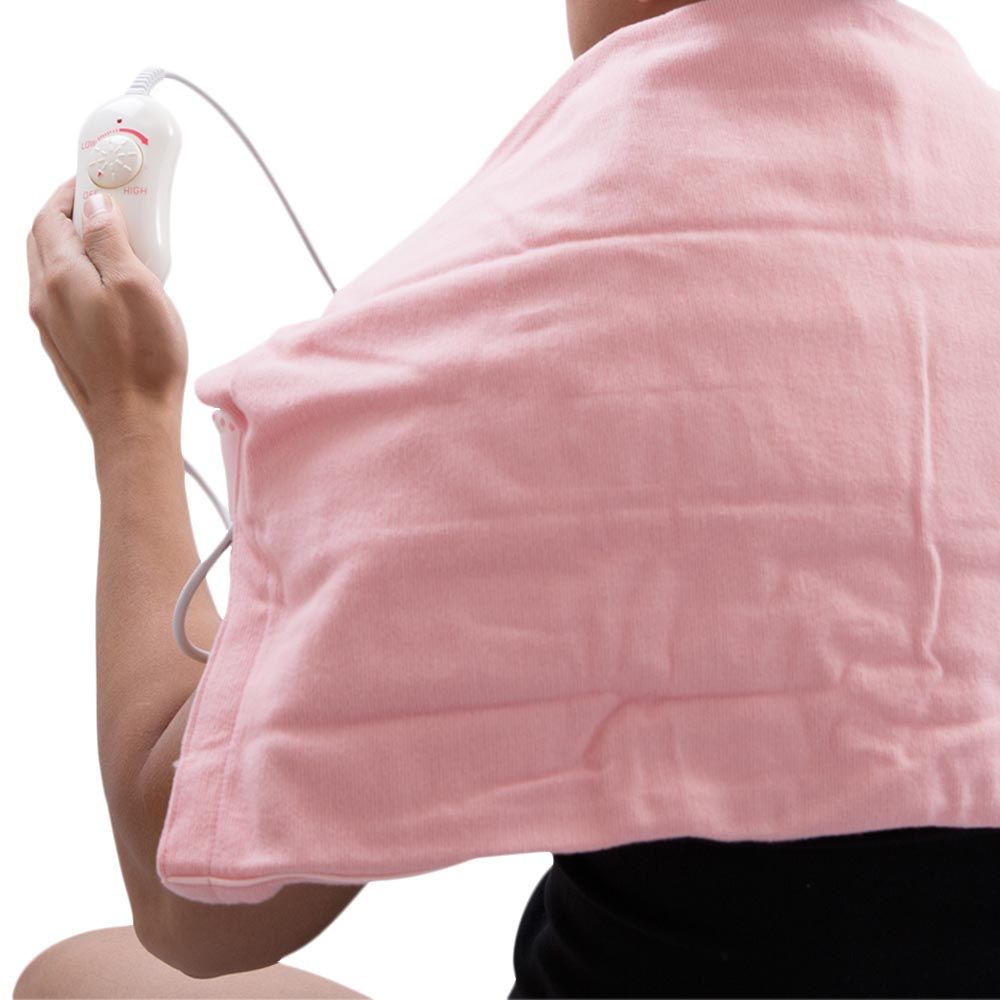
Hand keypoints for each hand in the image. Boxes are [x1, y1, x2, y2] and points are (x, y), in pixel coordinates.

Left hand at [26, 177, 187, 440]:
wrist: (133, 418)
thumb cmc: (143, 360)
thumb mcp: (137, 286)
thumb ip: (111, 241)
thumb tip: (96, 207)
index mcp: (59, 277)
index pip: (50, 214)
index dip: (72, 189)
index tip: (97, 178)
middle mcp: (45, 297)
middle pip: (44, 236)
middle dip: (70, 212)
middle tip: (107, 205)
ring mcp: (51, 322)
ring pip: (53, 265)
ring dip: (78, 244)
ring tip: (119, 244)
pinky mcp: (65, 341)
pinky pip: (65, 293)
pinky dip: (83, 274)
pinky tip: (115, 285)